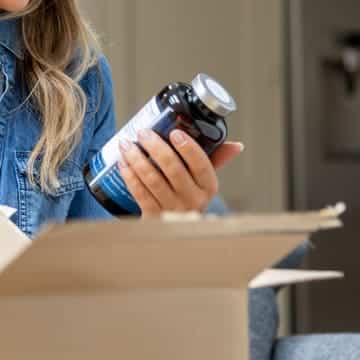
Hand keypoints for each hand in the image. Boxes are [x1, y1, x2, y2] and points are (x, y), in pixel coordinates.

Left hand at [117, 129, 243, 215]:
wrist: (171, 228)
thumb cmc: (187, 194)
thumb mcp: (203, 179)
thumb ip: (216, 160)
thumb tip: (237, 146)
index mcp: (208, 187)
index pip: (203, 165)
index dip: (188, 148)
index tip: (174, 132)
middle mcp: (193, 200)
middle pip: (174, 170)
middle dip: (156, 147)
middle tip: (144, 133)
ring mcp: (172, 210)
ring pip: (153, 180)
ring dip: (137, 158)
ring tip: (126, 144)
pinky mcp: (153, 217)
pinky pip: (140, 192)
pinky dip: (129, 175)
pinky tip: (123, 162)